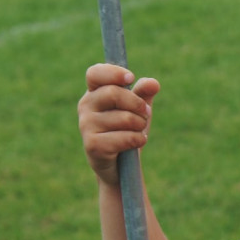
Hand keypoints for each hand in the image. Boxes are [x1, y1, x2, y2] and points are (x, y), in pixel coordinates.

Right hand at [77, 63, 159, 185]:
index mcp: (94, 93)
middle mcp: (85, 106)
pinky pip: (124, 137)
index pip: (95, 73)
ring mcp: (86, 126)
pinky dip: (138, 139)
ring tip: (139, 131)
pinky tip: (138, 142)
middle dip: (138, 104)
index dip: (113, 73)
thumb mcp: (138, 109)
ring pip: (124, 118)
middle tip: (146, 113)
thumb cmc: (127, 130)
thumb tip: (153, 83)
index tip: (131, 79)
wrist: (120, 166)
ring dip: (140, 125)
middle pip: (114, 93)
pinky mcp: (92, 145)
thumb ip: (144, 93)